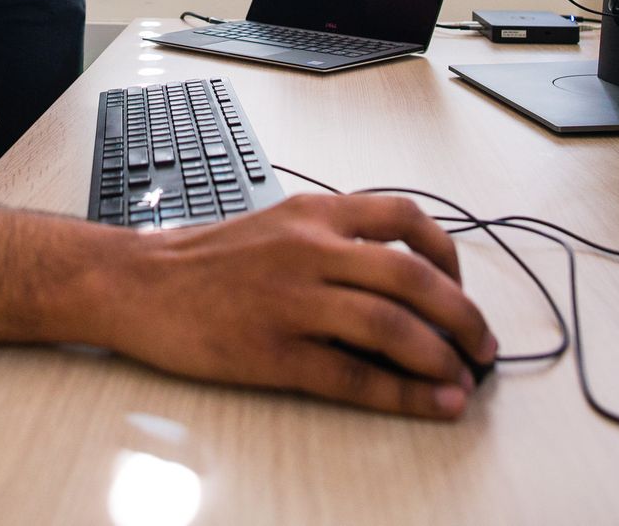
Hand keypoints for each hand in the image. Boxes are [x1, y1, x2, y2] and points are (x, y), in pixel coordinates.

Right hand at [107, 194, 495, 418]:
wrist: (136, 282)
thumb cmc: (204, 259)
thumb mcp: (275, 225)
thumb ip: (332, 241)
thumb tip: (397, 280)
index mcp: (313, 214)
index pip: (404, 218)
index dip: (449, 254)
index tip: (460, 286)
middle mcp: (310, 250)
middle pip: (412, 278)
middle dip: (462, 316)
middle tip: (482, 345)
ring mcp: (292, 301)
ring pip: (392, 327)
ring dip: (441, 357)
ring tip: (465, 379)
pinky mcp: (273, 352)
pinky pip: (353, 376)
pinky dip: (402, 395)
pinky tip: (429, 404)